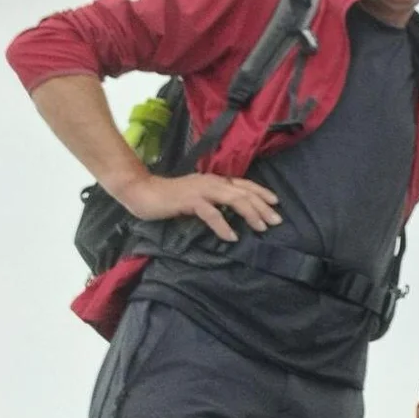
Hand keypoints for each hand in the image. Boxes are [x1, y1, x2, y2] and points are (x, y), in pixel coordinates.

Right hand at [114, 172, 280, 242]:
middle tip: (276, 221)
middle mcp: (212, 182)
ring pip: (233, 199)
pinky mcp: (189, 201)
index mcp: (215, 180)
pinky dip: (223, 226)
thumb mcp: (197, 196)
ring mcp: (201, 190)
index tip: (276, 203)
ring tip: (261, 228)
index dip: (261, 192)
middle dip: (263, 207)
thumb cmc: (169, 197)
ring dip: (250, 214)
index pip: (244, 184)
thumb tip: (232, 212)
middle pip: (244, 192)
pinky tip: (231, 237)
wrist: (142, 192)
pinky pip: (211, 213)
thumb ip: (214, 200)